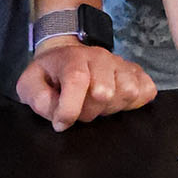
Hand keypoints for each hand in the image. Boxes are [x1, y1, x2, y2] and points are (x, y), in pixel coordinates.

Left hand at [15, 41, 155, 132]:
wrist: (68, 53)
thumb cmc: (51, 74)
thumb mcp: (30, 84)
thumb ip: (37, 97)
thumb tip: (55, 110)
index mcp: (72, 59)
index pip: (77, 80)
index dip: (69, 108)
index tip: (61, 123)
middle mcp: (100, 58)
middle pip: (104, 92)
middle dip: (88, 111)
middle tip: (79, 109)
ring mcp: (121, 64)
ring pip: (127, 92)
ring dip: (111, 108)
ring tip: (97, 105)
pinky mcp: (137, 73)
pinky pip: (146, 91)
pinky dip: (134, 102)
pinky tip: (116, 101)